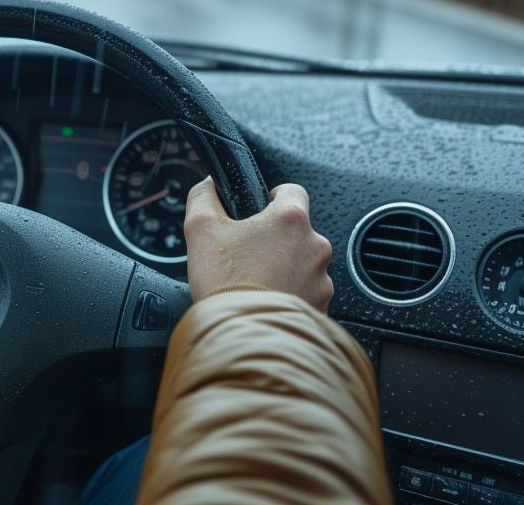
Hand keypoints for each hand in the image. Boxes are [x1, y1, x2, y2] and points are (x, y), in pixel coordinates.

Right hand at [183, 179, 333, 310]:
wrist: (244, 336)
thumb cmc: (226, 282)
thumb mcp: (200, 229)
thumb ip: (203, 197)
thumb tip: (207, 186)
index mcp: (291, 219)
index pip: (293, 191)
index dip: (274, 197)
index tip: (260, 210)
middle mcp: (315, 246)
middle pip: (297, 232)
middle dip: (275, 240)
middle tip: (248, 254)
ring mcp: (322, 279)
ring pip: (304, 264)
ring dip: (285, 269)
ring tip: (257, 283)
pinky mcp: (323, 307)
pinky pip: (307, 294)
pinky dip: (291, 295)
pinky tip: (267, 301)